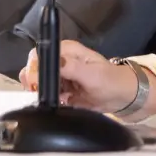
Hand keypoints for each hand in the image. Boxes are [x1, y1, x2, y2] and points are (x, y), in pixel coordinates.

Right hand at [19, 40, 140, 113]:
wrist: (123, 97)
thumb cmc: (111, 81)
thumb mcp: (92, 74)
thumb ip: (71, 68)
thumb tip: (53, 63)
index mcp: (66, 51)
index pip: (39, 54)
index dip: (33, 68)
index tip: (34, 82)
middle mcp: (60, 62)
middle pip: (34, 69)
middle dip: (33, 83)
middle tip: (41, 94)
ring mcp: (60, 77)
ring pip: (38, 84)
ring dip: (41, 94)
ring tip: (54, 99)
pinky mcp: (62, 91)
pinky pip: (47, 96)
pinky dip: (49, 102)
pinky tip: (59, 104)